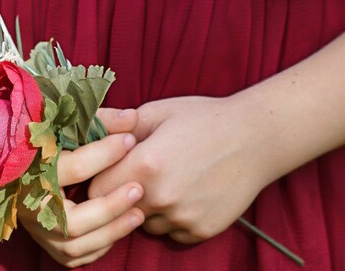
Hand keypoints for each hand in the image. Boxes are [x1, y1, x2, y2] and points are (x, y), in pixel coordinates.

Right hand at [18, 107, 144, 266]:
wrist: (19, 163)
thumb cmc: (47, 138)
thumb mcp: (68, 124)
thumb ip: (100, 122)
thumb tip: (131, 119)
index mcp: (32, 170)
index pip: (73, 168)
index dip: (106, 154)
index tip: (131, 140)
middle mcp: (30, 206)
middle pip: (73, 221)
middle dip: (110, 207)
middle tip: (138, 188)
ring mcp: (36, 229)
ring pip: (74, 245)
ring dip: (111, 231)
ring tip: (139, 212)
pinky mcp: (45, 243)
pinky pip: (73, 257)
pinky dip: (98, 247)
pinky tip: (118, 228)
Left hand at [86, 94, 272, 244]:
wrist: (255, 138)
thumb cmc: (205, 118)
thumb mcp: (160, 111)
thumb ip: (120, 124)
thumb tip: (89, 127)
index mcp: (146, 164)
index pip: (96, 188)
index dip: (99, 176)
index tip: (108, 166)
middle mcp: (161, 197)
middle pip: (117, 210)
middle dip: (119, 194)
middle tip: (136, 173)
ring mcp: (181, 218)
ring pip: (144, 224)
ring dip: (146, 208)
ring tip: (167, 179)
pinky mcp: (199, 231)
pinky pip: (171, 233)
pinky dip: (172, 218)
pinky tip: (186, 191)